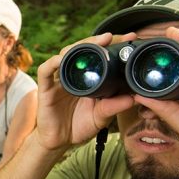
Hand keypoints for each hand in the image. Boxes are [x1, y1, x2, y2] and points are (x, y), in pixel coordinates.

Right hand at [35, 33, 135, 150]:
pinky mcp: (45, 88)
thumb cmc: (78, 127)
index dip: (112, 46)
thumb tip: (133, 98)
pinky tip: (62, 58)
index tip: (130, 39)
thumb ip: (113, 107)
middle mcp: (73, 75)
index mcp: (88, 78)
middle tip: (112, 37)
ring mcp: (59, 80)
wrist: (59, 142)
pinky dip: (53, 63)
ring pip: (65, 54)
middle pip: (82, 49)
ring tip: (93, 43)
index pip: (99, 55)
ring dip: (78, 46)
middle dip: (96, 40)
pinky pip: (46, 71)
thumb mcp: (100, 118)